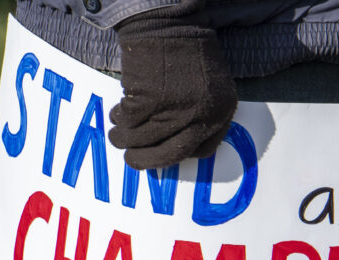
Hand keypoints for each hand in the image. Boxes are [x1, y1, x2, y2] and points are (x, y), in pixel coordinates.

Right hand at [110, 1, 236, 169]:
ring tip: (117, 132)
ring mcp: (177, 109)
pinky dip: (119, 118)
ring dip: (125, 139)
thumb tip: (174, 143)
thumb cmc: (186, 49)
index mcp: (221, 111)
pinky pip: (129, 121)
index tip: (162, 153)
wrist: (168, 19)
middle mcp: (203, 115)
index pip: (202, 151)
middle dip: (146, 160)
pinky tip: (117, 111)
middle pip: (171, 154)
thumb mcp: (209, 84)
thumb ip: (199, 114)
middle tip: (131, 160)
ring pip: (143, 139)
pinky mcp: (150, 100)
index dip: (178, 155)